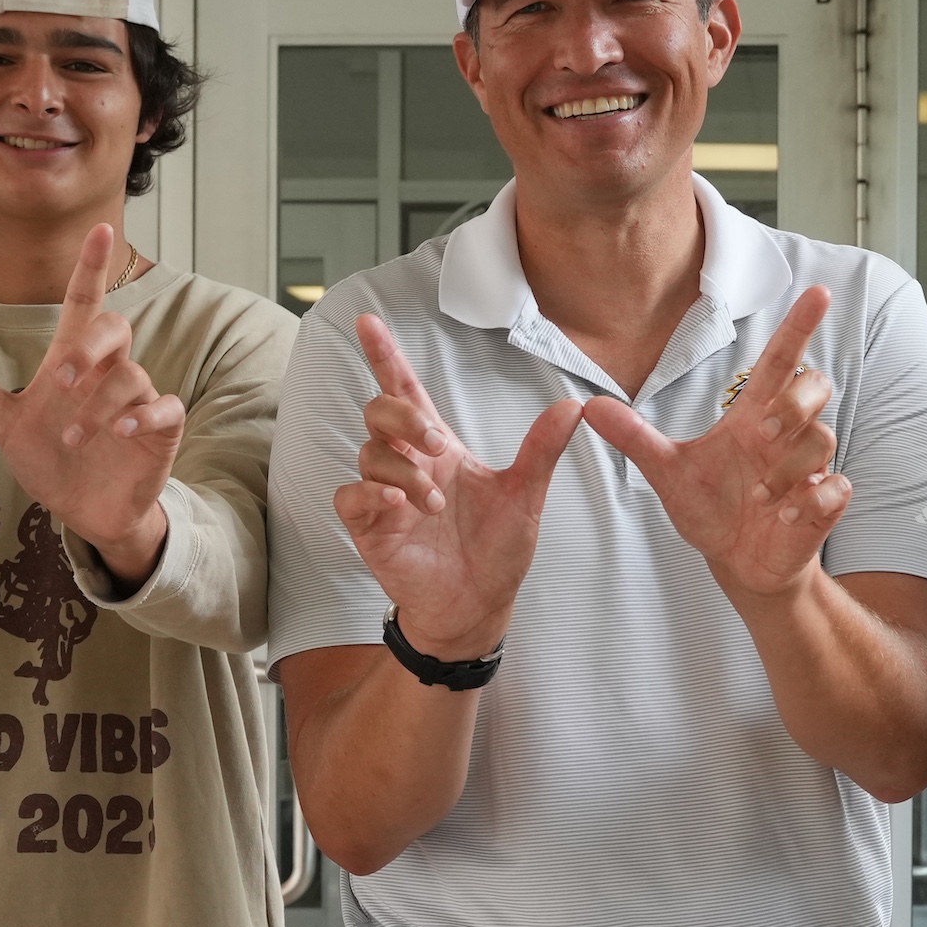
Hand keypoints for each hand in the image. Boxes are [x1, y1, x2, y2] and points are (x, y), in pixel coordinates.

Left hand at [0, 225, 184, 582]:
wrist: (85, 514)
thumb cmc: (51, 463)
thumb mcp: (6, 425)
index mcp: (73, 363)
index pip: (86, 302)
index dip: (92, 266)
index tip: (101, 229)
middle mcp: (108, 374)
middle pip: (115, 329)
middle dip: (90, 347)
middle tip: (62, 379)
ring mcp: (137, 400)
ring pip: (131, 375)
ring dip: (97, 405)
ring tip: (72, 438)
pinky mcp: (159, 430)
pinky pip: (165, 406)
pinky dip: (144, 415)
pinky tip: (120, 431)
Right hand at [333, 309, 582, 658]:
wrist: (479, 605)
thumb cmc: (495, 550)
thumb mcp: (525, 496)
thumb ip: (542, 450)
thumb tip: (574, 405)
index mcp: (438, 448)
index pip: (405, 390)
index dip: (385, 356)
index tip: (369, 321)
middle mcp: (408, 464)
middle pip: (380, 412)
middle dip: (403, 418)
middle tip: (435, 443)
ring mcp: (385, 496)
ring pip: (370, 454)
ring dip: (403, 470)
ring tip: (434, 502)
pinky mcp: (370, 528)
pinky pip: (352, 496)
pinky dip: (374, 495)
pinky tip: (403, 506)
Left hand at [581, 287, 845, 599]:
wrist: (737, 563)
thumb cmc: (712, 511)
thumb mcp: (668, 472)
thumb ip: (634, 438)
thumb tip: (590, 407)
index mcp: (751, 419)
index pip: (779, 362)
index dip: (798, 327)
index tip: (817, 293)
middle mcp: (784, 437)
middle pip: (815, 386)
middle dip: (796, 402)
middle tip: (763, 434)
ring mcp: (807, 470)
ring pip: (822, 438)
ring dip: (789, 468)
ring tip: (761, 497)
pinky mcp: (822, 506)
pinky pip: (836, 486)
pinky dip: (812, 501)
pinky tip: (785, 516)